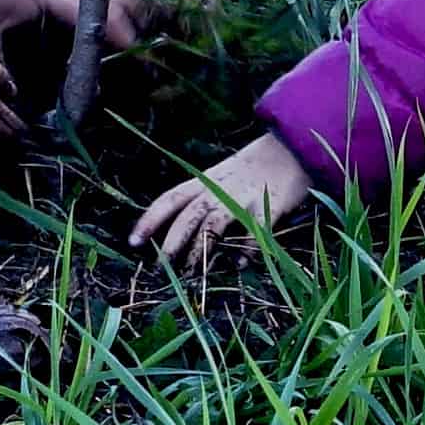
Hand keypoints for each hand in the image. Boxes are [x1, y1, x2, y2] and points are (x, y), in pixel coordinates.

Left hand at [131, 134, 315, 264]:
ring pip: (215, 224)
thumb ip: (200, 199)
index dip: (149, 220)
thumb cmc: (251, 170)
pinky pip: (254, 231)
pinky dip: (245, 249)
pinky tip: (238, 265)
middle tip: (160, 268)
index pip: (169, 199)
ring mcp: (243, 198)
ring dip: (201, 250)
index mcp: (204, 182)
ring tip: (192, 274)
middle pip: (189, 215)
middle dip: (172, 242)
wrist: (291, 149)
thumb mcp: (220, 179)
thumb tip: (177, 233)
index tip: (133, 242)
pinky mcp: (268, 207)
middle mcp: (219, 189)